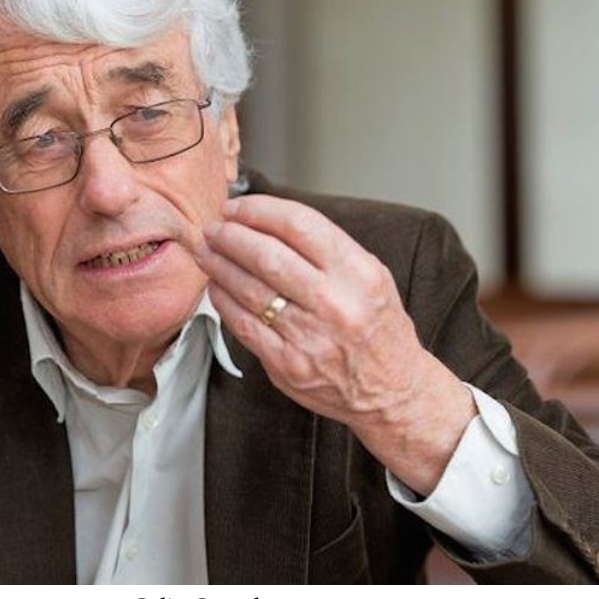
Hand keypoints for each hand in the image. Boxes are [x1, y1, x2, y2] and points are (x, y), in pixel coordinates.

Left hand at [193, 194, 474, 494]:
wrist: (391, 391)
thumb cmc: (377, 328)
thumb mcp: (371, 275)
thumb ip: (326, 248)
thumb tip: (267, 220)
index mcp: (358, 273)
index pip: (299, 224)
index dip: (259, 210)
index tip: (238, 207)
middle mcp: (336, 303)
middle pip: (267, 255)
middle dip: (231, 236)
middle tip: (213, 228)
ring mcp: (310, 336)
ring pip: (250, 289)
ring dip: (219, 265)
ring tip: (206, 251)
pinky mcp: (288, 365)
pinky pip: (243, 325)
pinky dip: (223, 300)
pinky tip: (216, 286)